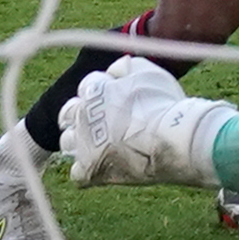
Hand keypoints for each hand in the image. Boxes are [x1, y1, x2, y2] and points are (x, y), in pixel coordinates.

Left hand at [60, 55, 235, 187]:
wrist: (171, 139)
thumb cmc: (163, 103)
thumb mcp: (149, 72)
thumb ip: (127, 67)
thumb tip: (116, 67)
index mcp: (94, 90)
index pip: (87, 86)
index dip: (101, 90)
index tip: (115, 97)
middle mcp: (82, 116)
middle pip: (68, 113)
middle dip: (80, 115)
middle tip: (100, 121)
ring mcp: (83, 145)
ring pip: (67, 142)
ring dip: (79, 141)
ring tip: (101, 144)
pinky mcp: (89, 171)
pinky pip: (76, 173)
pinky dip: (87, 170)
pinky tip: (103, 166)